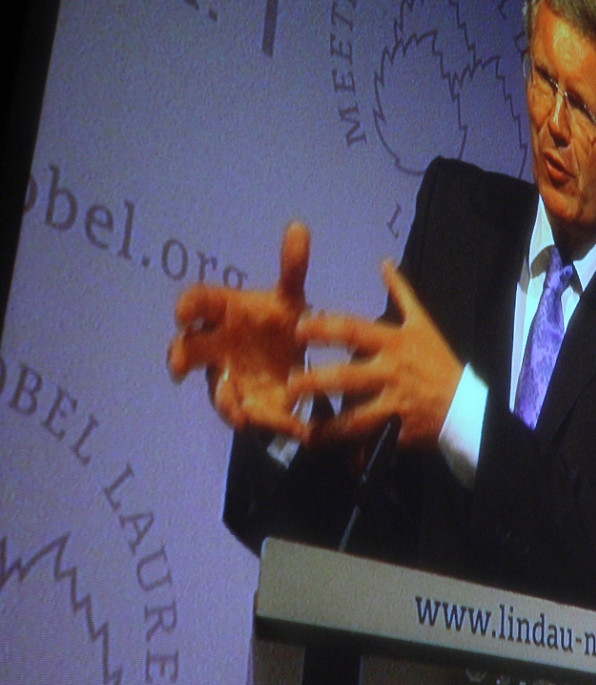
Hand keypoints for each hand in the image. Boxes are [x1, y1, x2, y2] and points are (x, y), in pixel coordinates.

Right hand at [168, 222, 310, 438]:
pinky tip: (283, 427)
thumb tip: (298, 227)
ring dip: (226, 402)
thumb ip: (293, 267)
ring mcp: (228, 376)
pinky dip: (265, 422)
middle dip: (181, 357)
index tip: (182, 313)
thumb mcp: (289, 297)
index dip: (187, 307)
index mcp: (224, 313)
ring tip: (240, 414)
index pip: (197, 304)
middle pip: (188, 350)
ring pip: (218, 392)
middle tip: (179, 365)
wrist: (288, 358)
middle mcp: (217, 345)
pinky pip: (249, 415)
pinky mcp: (247, 403)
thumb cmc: (276, 322)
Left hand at [291, 259, 462, 448]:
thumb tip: (384, 263)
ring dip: (327, 425)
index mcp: (394, 343)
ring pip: (355, 416)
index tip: (298, 328)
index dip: (324, 328)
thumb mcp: (423, 324)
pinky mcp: (399, 430)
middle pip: (346, 375)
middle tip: (290, 384)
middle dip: (315, 380)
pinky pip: (372, 441)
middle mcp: (392, 371)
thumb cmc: (439, 362)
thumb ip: (401, 293)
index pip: (353, 330)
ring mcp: (395, 403)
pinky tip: (333, 455)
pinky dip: (354, 452)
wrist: (466, 406)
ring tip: (303, 429)